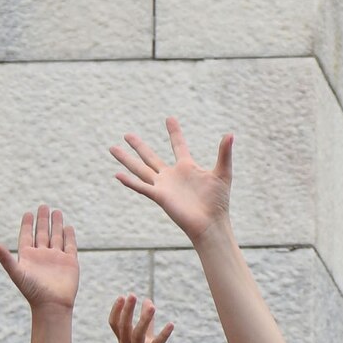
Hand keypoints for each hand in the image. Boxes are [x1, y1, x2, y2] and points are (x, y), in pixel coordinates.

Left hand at [0, 206, 78, 310]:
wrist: (52, 305)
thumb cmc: (32, 291)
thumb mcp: (16, 272)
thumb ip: (5, 258)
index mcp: (28, 257)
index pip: (27, 236)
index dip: (27, 225)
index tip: (28, 213)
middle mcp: (42, 256)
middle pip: (42, 233)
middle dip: (42, 220)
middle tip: (43, 206)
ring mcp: (56, 258)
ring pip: (56, 237)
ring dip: (56, 225)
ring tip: (56, 211)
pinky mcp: (69, 262)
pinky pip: (69, 246)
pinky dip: (69, 236)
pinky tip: (68, 227)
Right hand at [111, 117, 232, 243]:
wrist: (211, 224)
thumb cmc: (218, 202)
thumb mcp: (223, 173)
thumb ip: (224, 153)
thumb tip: (230, 134)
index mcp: (187, 168)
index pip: (178, 145)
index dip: (174, 132)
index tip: (169, 118)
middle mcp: (172, 176)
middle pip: (150, 157)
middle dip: (138, 145)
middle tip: (127, 134)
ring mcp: (164, 186)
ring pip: (140, 169)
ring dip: (126, 159)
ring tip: (112, 148)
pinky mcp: (160, 197)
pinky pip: (142, 187)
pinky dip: (130, 182)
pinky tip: (117, 175)